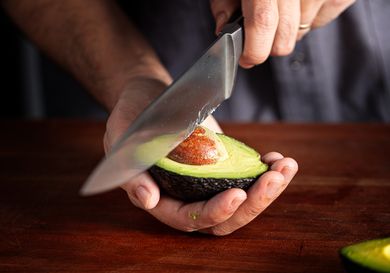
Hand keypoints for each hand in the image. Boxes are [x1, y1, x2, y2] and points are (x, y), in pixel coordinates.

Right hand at [105, 79, 297, 234]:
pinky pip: (245, 179)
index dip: (214, 212)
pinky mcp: (221, 167)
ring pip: (240, 202)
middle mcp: (186, 197)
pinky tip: (276, 158)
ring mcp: (206, 183)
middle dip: (253, 203)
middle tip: (274, 178)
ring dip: (267, 190)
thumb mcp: (122, 138)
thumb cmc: (133, 115)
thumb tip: (148, 201)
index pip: (189, 218)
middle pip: (224, 219)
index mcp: (161, 198)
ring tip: (286, 166)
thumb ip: (132, 171)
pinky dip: (264, 173)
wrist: (150, 97)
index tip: (238, 194)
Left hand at [210, 0, 354, 67]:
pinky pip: (321, 19)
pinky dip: (311, 17)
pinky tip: (303, 1)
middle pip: (286, 35)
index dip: (254, 49)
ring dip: (290, 27)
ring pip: (303, 29)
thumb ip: (224, 1)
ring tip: (283, 5)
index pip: (263, 21)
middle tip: (261, 38)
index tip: (247, 59)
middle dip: (270, 45)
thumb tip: (223, 29)